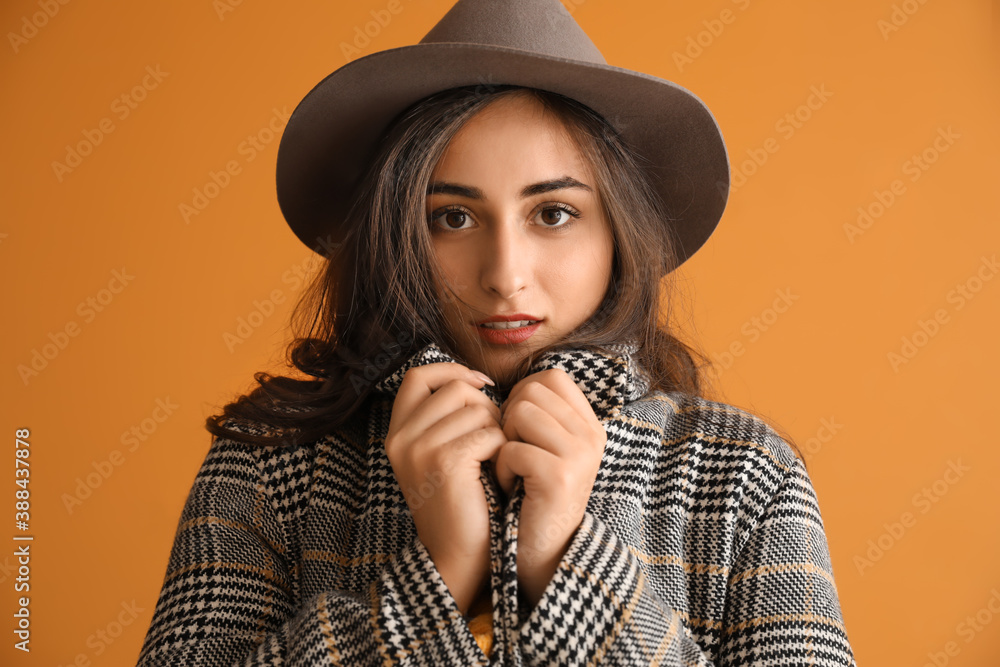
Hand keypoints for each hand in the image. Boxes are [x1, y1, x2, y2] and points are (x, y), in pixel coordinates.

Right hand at [384, 362, 502, 614]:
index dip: (452, 371)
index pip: (418, 376)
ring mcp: (420, 449)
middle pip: (454, 387)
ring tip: (494, 461)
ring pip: (477, 408)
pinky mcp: (446, 461)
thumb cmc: (461, 503)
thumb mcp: (440, 454)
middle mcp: (401, 438)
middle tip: (492, 439)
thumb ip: (446, 418)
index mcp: (397, 433)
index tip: (481, 385)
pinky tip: (499, 474)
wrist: (456, 557)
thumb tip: (477, 379)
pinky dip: (504, 451)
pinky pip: (491, 433)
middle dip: (485, 406)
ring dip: (497, 430)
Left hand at [492, 369, 606, 608]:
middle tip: (511, 451)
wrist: (543, 555)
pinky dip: (502, 470)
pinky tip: (512, 489)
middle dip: (508, 419)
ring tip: (513, 470)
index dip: (523, 394)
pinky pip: (512, 448)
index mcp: (589, 425)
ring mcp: (579, 455)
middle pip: (531, 391)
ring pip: (520, 413)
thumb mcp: (544, 449)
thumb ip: (539, 415)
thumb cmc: (532, 497)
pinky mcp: (560, 476)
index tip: (518, 429)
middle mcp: (591, 436)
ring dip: (504, 442)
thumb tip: (509, 385)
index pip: (552, 377)